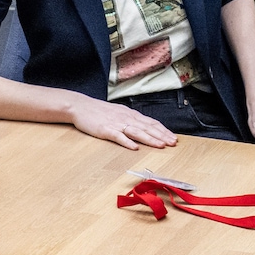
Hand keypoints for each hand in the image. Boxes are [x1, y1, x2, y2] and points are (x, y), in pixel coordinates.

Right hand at [65, 97, 179, 149]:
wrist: (81, 106)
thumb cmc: (100, 111)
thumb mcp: (119, 113)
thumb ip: (132, 120)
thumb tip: (146, 127)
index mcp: (130, 114)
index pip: (151, 123)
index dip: (163, 131)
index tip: (174, 138)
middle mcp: (126, 118)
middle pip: (148, 127)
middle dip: (162, 136)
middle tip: (173, 143)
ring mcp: (116, 124)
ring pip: (137, 132)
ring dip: (150, 139)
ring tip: (161, 145)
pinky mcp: (106, 130)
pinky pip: (118, 137)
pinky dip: (127, 142)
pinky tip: (135, 147)